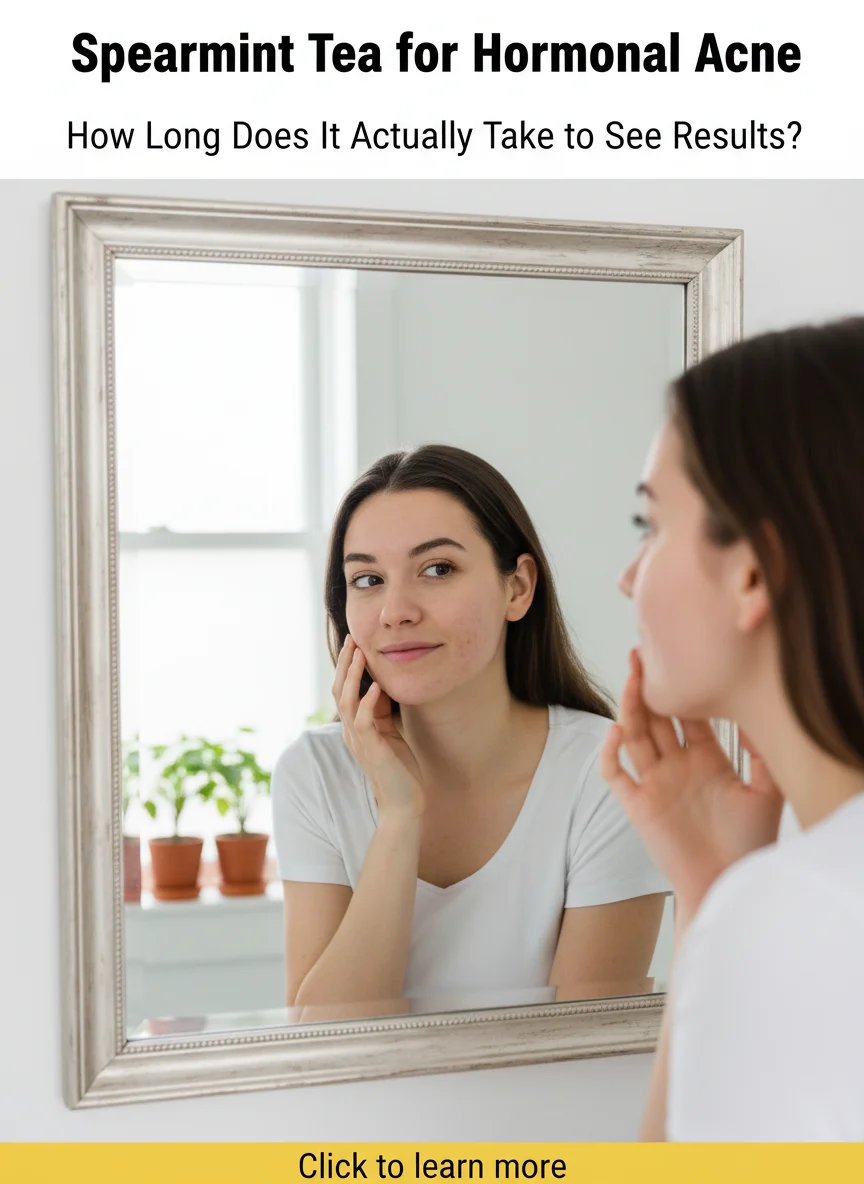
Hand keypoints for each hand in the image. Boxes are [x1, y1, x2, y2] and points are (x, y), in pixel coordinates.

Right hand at [333, 635, 425, 819]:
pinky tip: (376, 686)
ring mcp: (359, 741)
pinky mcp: (371, 749)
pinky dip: (367, 701)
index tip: (355, 644)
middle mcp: (352, 732)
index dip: (347, 667)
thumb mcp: (389, 733)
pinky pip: (363, 721)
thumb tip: (378, 687)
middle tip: (353, 640)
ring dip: (353, 676)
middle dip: (346, 664)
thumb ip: (380, 712)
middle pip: (339, 691)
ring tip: (361, 655)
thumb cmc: (400, 769)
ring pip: (346, 702)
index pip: (343, 691)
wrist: (404, 803)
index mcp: (355, 728)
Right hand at [600, 649, 783, 915]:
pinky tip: (617, 730)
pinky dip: (610, 752)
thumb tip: (746, 717)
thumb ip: (762, 755)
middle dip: (647, 685)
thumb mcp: (767, 793)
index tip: (675, 656)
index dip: (679, 686)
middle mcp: (676, 766)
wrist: (729, 883)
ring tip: (631, 677)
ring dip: (630, 706)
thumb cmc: (750, 844)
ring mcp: (654, 783)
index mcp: (705, 759)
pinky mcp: (638, 805)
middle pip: (654, 716)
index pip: (686, 712)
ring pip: (634, 735)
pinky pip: (616, 773)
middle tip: (641, 653)